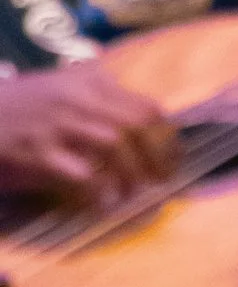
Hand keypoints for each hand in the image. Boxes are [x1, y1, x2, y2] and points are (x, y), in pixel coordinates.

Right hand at [0, 61, 179, 205]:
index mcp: (87, 81)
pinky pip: (84, 175)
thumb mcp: (58, 88)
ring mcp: (57, 123)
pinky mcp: (38, 152)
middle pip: (139, 126)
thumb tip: (144, 124)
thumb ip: (96, 96)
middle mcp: (76, 97)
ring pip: (116, 147)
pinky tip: (100, 204)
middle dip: (157, 159)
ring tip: (127, 195)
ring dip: (130, 177)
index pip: (147, 108)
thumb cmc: (16, 108)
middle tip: (158, 183)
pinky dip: (99, 193)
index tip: (172, 163)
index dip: (169, 140)